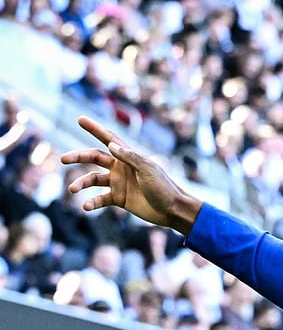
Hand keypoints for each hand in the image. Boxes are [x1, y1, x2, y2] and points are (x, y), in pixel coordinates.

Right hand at [60, 116, 202, 233]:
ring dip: (82, 183)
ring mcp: (118, 183)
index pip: (109, 139)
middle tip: (63, 159)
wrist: (172, 210)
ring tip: (73, 189)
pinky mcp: (118, 199)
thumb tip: (110, 145)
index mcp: (129, 157)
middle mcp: (121, 167)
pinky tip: (87, 206)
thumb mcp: (148, 170)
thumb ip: (130, 157)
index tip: (80, 119)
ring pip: (93, 179)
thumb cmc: (164, 187)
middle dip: (78, 157)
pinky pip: (100, 198)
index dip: (95, 129)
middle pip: (94, 158)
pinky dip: (92, 202)